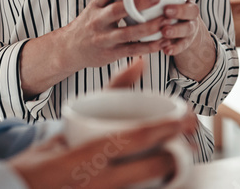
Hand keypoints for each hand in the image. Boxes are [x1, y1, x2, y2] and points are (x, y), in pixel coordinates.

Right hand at [9, 58, 197, 188]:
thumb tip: (139, 63)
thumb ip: (110, 95)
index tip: (186, 120)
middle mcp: (96, 181)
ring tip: (179, 160)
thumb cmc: (48, 155)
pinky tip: (162, 178)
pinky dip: (150, 186)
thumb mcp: (72, 122)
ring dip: (167, 174)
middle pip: (149, 169)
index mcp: (84, 154)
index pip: (133, 140)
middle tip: (191, 143)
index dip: (163, 130)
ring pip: (146, 186)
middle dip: (176, 156)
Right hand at [19, 0, 166, 96]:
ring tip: (167, 21)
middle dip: (139, 3)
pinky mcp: (110, 54)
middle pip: (117, 10)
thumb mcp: (95, 7)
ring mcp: (104, 38)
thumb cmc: (90, 24)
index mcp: (95, 6)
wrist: (70, 49)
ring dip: (149, 27)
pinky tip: (162, 42)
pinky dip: (149, 47)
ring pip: (128, 32)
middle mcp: (97, 21)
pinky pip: (132, 50)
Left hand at [161, 0, 215, 81]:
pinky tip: (166, 49)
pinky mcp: (185, 42)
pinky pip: (182, 45)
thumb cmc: (162, 9)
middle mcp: (190, 10)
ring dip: (177, 29)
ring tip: (165, 31)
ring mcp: (189, 26)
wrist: (179, 33)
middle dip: (180, 9)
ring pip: (188, 28)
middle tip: (166, 10)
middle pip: (192, 9)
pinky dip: (174, 47)